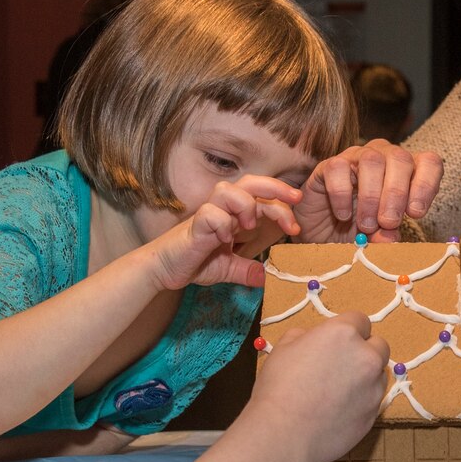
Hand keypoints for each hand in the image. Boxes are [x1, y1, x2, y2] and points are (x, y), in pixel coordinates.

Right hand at [145, 176, 301, 289]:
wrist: (163, 269)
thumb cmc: (194, 262)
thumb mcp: (228, 269)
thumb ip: (247, 271)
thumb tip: (267, 278)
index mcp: (234, 215)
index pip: (262, 198)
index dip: (282, 206)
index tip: (297, 226)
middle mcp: (223, 209)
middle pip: (250, 182)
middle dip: (275, 187)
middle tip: (295, 200)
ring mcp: (208, 214)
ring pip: (228, 189)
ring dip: (246, 203)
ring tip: (251, 225)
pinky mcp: (194, 225)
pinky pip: (210, 213)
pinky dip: (222, 223)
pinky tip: (224, 239)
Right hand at [247, 314, 389, 461]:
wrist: (284, 434)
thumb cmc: (278, 388)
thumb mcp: (283, 349)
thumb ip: (305, 337)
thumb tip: (313, 340)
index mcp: (343, 334)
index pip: (360, 320)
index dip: (347, 329)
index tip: (336, 341)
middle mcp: (366, 357)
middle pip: (379, 345)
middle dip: (364, 350)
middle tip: (342, 364)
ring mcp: (374, 388)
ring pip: (379, 374)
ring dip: (366, 376)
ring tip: (339, 390)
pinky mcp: (373, 414)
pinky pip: (374, 400)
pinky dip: (362, 400)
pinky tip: (339, 409)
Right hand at [295, 141, 442, 242]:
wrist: (322, 232)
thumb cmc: (358, 229)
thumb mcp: (378, 236)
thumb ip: (387, 235)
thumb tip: (391, 236)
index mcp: (406, 171)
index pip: (428, 163)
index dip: (426, 185)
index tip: (416, 213)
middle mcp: (384, 157)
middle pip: (400, 159)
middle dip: (397, 193)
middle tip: (388, 222)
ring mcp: (356, 157)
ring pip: (372, 160)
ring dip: (371, 195)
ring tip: (367, 224)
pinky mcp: (329, 165)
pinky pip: (339, 168)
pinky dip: (342, 194)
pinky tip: (343, 215)